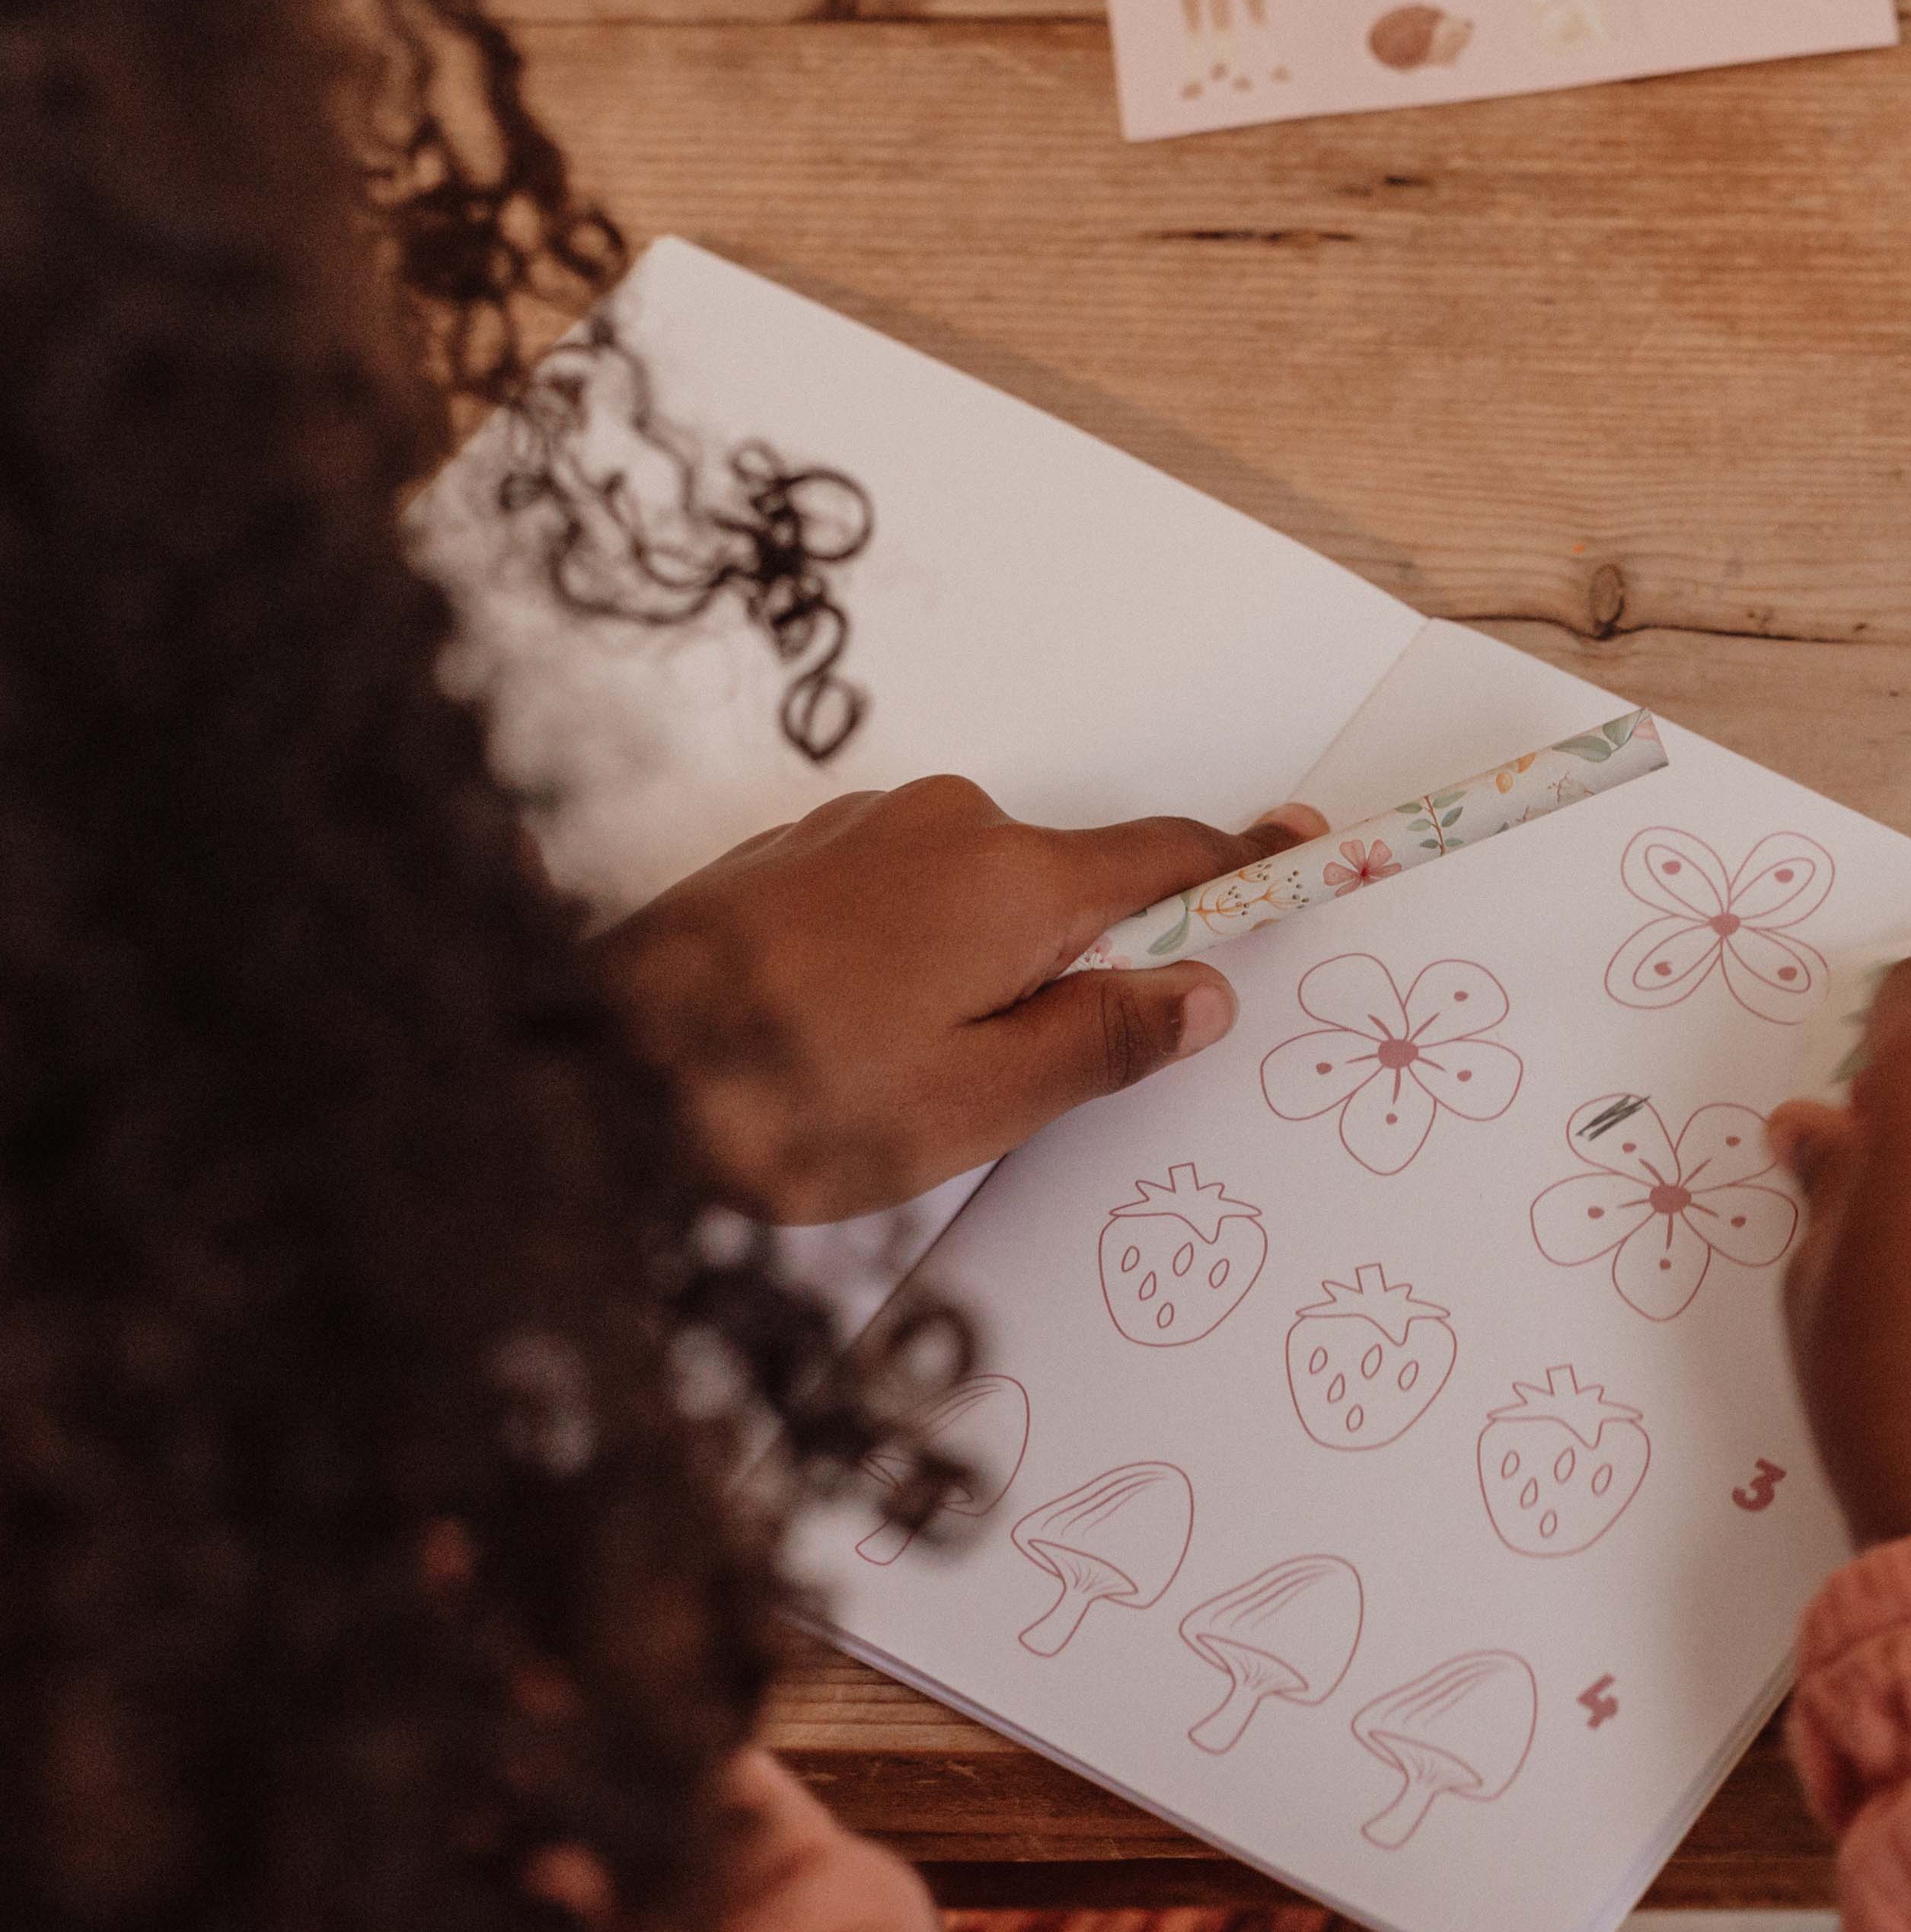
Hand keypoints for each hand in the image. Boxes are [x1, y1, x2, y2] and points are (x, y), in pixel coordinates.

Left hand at [594, 776, 1322, 1222]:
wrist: (579, 1061)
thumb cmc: (779, 1099)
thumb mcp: (975, 1104)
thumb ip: (1101, 1042)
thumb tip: (1198, 995)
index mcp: (1010, 884)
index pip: (1169, 860)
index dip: (1247, 865)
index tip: (1309, 845)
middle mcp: (943, 827)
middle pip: (1074, 890)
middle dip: (1085, 972)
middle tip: (1022, 1086)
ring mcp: (864, 831)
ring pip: (984, 903)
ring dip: (990, 977)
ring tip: (907, 1083)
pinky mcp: (801, 858)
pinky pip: (909, 900)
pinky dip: (921, 961)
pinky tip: (857, 1041)